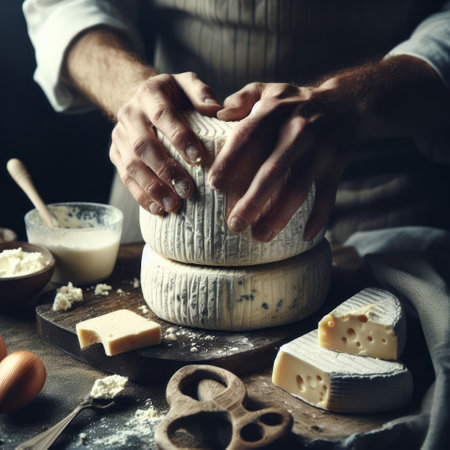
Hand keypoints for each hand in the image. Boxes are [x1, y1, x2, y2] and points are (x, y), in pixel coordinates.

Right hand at [110, 72, 221, 214]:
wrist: (142, 99)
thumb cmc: (174, 96)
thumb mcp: (188, 85)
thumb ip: (202, 93)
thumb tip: (216, 110)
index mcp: (149, 93)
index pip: (162, 115)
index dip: (179, 137)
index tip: (199, 159)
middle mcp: (129, 113)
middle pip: (143, 145)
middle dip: (166, 170)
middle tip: (187, 191)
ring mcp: (119, 135)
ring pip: (131, 165)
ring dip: (153, 188)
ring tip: (174, 205)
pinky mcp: (115, 153)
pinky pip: (125, 177)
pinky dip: (141, 196)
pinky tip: (158, 209)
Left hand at [209, 81, 357, 241]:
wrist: (346, 101)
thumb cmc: (295, 102)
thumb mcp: (268, 90)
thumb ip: (241, 98)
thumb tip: (218, 113)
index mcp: (274, 112)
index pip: (247, 137)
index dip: (230, 161)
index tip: (214, 185)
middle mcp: (297, 131)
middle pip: (272, 171)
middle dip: (252, 201)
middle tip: (234, 225)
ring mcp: (319, 150)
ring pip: (298, 188)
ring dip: (280, 216)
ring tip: (261, 236)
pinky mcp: (337, 165)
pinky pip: (328, 195)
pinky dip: (319, 217)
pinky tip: (306, 236)